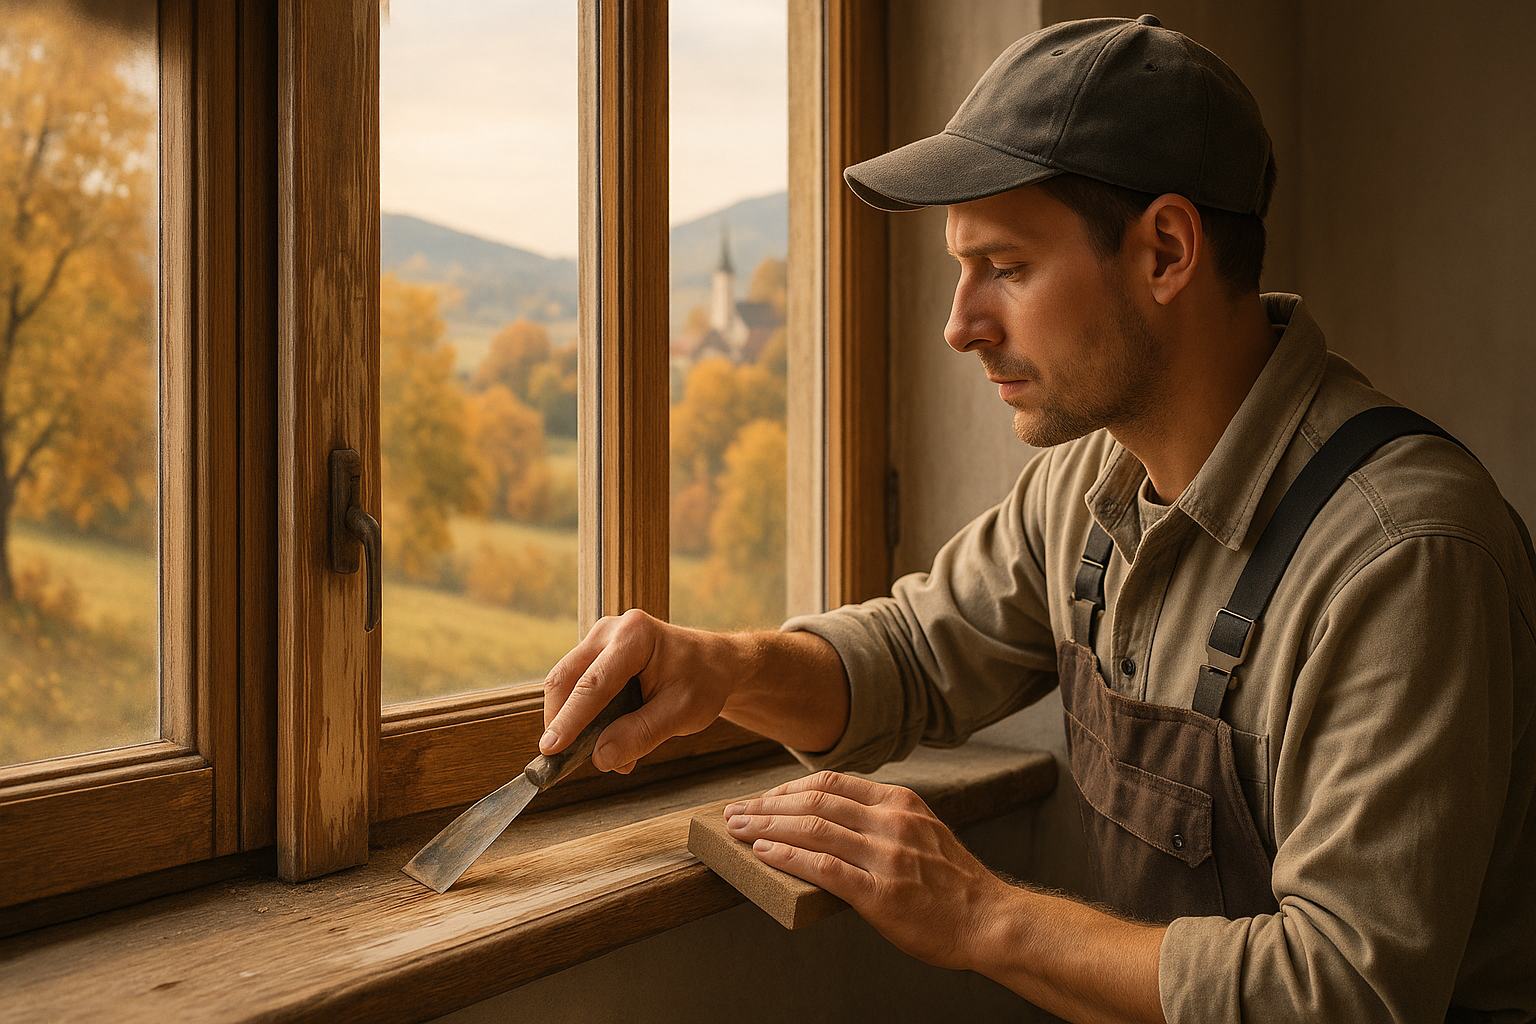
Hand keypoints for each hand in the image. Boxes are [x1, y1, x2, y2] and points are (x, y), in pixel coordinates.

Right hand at [541, 609, 732, 772]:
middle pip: (566, 677)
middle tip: (559, 760)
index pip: (593, 684)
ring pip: (566, 682)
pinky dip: (580, 713)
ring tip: (594, 751)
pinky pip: (576, 684)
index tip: (550, 749)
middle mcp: (611, 630)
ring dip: (570, 719)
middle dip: (560, 720)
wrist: (714, 663)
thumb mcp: (682, 713)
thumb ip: (641, 735)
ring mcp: (600, 638)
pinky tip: (599, 736)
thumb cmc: (703, 681)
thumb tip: (600, 758)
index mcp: (635, 636)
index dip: (569, 719)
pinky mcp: (596, 652)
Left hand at [723, 771, 1011, 969]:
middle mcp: (892, 822)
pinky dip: (788, 857)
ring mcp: (886, 857)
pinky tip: (764, 854)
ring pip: (813, 829)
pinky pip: (824, 868)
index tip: (762, 798)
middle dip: (767, 805)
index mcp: (900, 802)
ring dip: (767, 828)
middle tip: (735, 812)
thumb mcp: (922, 831)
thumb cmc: (953, 883)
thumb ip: (881, 819)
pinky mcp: (881, 893)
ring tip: (738, 830)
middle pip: (814, 801)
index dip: (788, 788)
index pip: (831, 783)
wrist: (989, 920)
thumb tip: (829, 819)